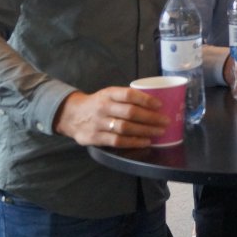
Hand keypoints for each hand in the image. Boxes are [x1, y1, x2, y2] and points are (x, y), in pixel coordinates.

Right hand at [53, 87, 168, 147]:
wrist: (71, 115)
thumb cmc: (97, 104)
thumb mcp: (108, 95)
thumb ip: (126, 98)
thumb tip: (154, 102)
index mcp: (108, 94)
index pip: (129, 94)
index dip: (145, 99)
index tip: (160, 105)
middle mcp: (103, 107)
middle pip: (130, 113)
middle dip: (151, 118)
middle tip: (165, 121)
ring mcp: (98, 123)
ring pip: (125, 128)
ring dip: (145, 130)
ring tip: (159, 132)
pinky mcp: (95, 137)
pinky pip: (117, 141)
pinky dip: (133, 142)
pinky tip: (145, 142)